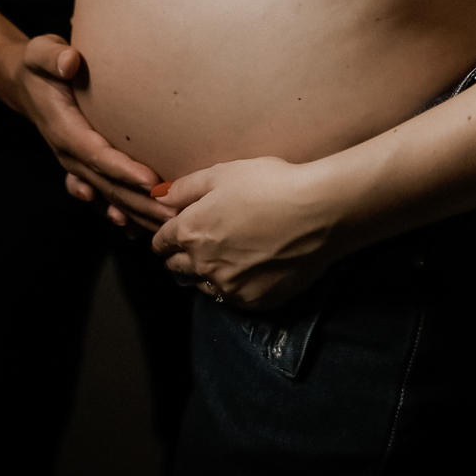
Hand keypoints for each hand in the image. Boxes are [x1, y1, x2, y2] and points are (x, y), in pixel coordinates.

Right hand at [17, 35, 173, 230]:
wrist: (26, 86)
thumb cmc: (40, 67)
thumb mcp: (40, 53)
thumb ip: (52, 56)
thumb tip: (69, 61)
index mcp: (64, 130)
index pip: (96, 154)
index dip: (122, 169)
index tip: (150, 180)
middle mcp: (70, 154)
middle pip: (107, 185)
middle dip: (139, 202)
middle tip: (173, 214)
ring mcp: (77, 165)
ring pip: (109, 196)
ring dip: (138, 213)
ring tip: (167, 225)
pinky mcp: (84, 168)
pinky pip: (104, 195)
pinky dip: (122, 213)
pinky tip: (140, 229)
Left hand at [151, 156, 337, 309]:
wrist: (316, 213)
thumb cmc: (269, 185)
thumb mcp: (222, 173)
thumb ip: (185, 188)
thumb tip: (159, 198)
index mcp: (191, 231)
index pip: (162, 242)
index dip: (166, 235)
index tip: (175, 232)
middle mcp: (203, 264)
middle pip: (176, 268)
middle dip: (180, 255)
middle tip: (197, 244)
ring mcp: (229, 287)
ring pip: (202, 286)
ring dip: (204, 274)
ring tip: (223, 257)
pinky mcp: (254, 302)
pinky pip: (231, 298)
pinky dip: (232, 286)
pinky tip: (247, 269)